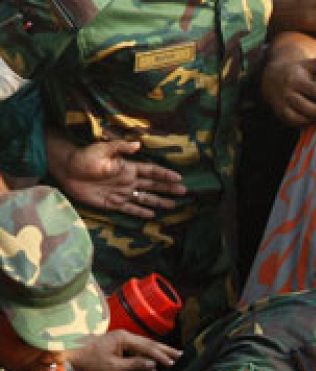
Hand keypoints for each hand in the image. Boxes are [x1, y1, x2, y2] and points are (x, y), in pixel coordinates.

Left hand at [48, 138, 185, 218]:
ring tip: (173, 205)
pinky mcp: (111, 203)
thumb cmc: (83, 157)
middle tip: (183, 192)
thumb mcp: (101, 149)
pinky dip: (140, 212)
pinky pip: (130, 209)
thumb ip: (120, 147)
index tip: (178, 178)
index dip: (164, 175)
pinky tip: (151, 215)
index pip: (150, 172)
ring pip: (144, 198)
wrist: (66, 169)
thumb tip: (138, 145)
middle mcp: (127, 181)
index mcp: (127, 167)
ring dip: (158, 202)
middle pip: (152, 186)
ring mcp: (120, 193)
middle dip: (168, 189)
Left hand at [68, 330, 180, 370]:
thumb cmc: (87, 361)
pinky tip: (153, 359)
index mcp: (124, 338)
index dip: (162, 356)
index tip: (173, 364)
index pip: (148, 347)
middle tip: (181, 355)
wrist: (65, 354)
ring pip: (144, 345)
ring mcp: (120, 338)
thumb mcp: (112, 367)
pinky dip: (148, 353)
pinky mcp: (116, 343)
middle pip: (149, 343)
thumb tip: (153, 365)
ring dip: (158, 351)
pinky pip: (137, 347)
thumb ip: (134, 365)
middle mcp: (124, 335)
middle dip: (165, 350)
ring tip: (172, 356)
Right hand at [262, 45, 315, 127]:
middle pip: (302, 104)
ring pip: (295, 116)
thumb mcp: (308, 65)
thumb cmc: (297, 72)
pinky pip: (291, 122)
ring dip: (310, 120)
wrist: (271, 78)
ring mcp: (283, 104)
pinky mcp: (281, 113)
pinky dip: (302, 125)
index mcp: (296, 79)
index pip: (310, 89)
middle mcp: (288, 92)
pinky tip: (314, 124)